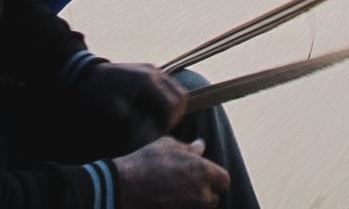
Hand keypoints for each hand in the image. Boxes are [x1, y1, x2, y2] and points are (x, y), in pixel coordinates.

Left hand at [74, 62, 187, 151]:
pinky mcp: (150, 70)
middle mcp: (154, 72)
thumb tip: (151, 131)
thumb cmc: (97, 94)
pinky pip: (169, 86)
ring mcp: (153, 69)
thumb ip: (135, 121)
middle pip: (180, 96)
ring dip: (174, 108)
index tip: (161, 136)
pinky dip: (169, 99)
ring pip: (178, 90)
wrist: (85, 75)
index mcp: (147, 81)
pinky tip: (157, 111)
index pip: (171, 105)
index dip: (169, 123)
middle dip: (174, 116)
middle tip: (163, 129)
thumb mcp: (113, 110)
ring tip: (162, 122)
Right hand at [114, 137, 229, 207]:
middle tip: (188, 187)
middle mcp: (202, 194)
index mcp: (204, 172)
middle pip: (213, 198)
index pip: (224, 180)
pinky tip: (170, 202)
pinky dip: (182, 208)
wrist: (124, 188)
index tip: (204, 177)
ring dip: (194, 204)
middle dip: (205, 194)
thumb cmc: (146, 162)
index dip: (216, 179)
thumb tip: (201, 146)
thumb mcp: (169, 146)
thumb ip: (189, 148)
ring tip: (177, 195)